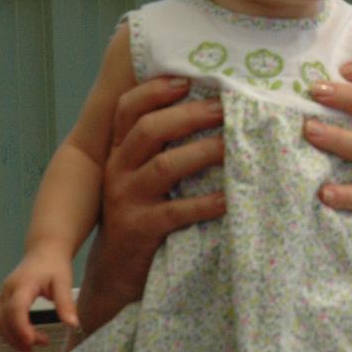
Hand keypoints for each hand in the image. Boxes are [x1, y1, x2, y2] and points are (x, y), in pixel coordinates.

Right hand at [0, 249, 77, 351]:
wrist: (44, 250)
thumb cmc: (54, 265)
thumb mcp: (63, 282)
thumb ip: (65, 303)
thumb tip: (73, 325)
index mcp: (23, 284)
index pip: (16, 309)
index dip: (21, 328)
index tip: (32, 342)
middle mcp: (8, 290)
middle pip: (4, 319)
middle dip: (17, 338)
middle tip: (34, 350)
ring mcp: (3, 294)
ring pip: (0, 322)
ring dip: (13, 338)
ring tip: (32, 347)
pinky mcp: (4, 299)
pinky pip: (2, 319)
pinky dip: (11, 332)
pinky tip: (27, 338)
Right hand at [76, 77, 225, 334]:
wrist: (116, 272)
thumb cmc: (143, 212)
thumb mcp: (144, 176)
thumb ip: (165, 146)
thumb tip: (216, 108)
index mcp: (120, 150)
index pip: (127, 109)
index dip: (154, 91)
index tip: (187, 79)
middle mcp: (118, 170)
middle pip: (149, 130)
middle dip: (190, 115)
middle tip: (226, 107)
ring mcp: (125, 200)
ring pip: (164, 167)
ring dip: (203, 152)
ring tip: (234, 145)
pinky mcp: (139, 230)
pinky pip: (175, 212)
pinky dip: (205, 203)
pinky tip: (228, 198)